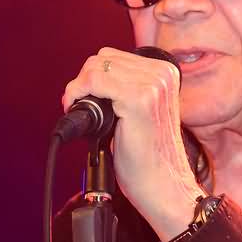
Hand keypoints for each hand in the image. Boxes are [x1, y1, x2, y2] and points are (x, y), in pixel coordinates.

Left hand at [63, 47, 202, 239]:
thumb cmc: (150, 157)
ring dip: (79, 87)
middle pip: (104, 58)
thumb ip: (126, 90)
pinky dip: (78, 92)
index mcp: (165, 74)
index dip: (93, 76)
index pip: (115, 57)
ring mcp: (152, 85)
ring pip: (96, 67)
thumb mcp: (142, 113)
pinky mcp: (138, 99)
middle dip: (84, 80)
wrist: (164, 185)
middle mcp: (162, 75)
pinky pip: (95, 81)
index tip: (85, 98)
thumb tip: (91, 80)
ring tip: (79, 110)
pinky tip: (76, 109)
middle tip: (78, 105)